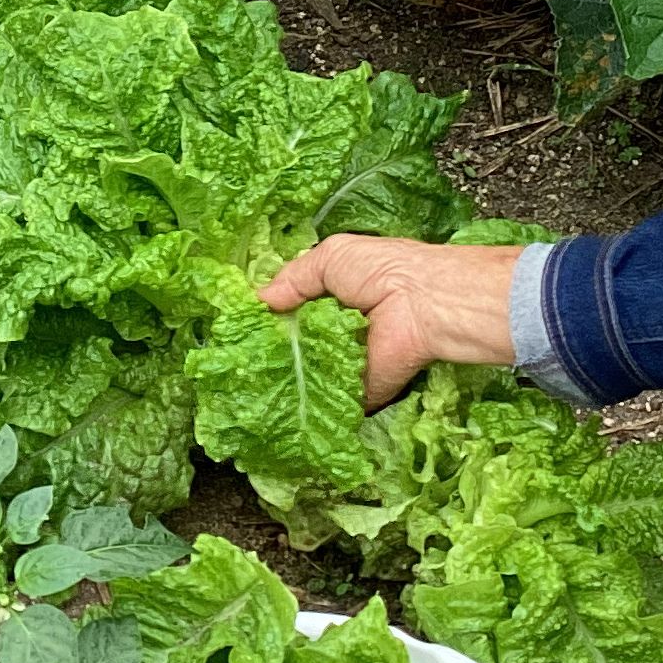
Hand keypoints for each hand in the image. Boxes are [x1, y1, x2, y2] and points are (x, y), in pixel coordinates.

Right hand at [259, 233, 521, 406]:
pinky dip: (304, 404)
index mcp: (334, 298)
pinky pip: (325, 402)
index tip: (240, 328)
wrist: (424, 306)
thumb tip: (260, 300)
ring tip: (248, 384)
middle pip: (295, 347)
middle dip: (269, 352)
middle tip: (238, 360)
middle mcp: (338, 333)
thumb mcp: (331, 257)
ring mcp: (346, 365)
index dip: (270, 319)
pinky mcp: (356, 393)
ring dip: (283, 379)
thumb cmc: (384, 271)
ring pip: (306, 376)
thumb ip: (293, 278)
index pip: (294, 312)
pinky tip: (273, 404)